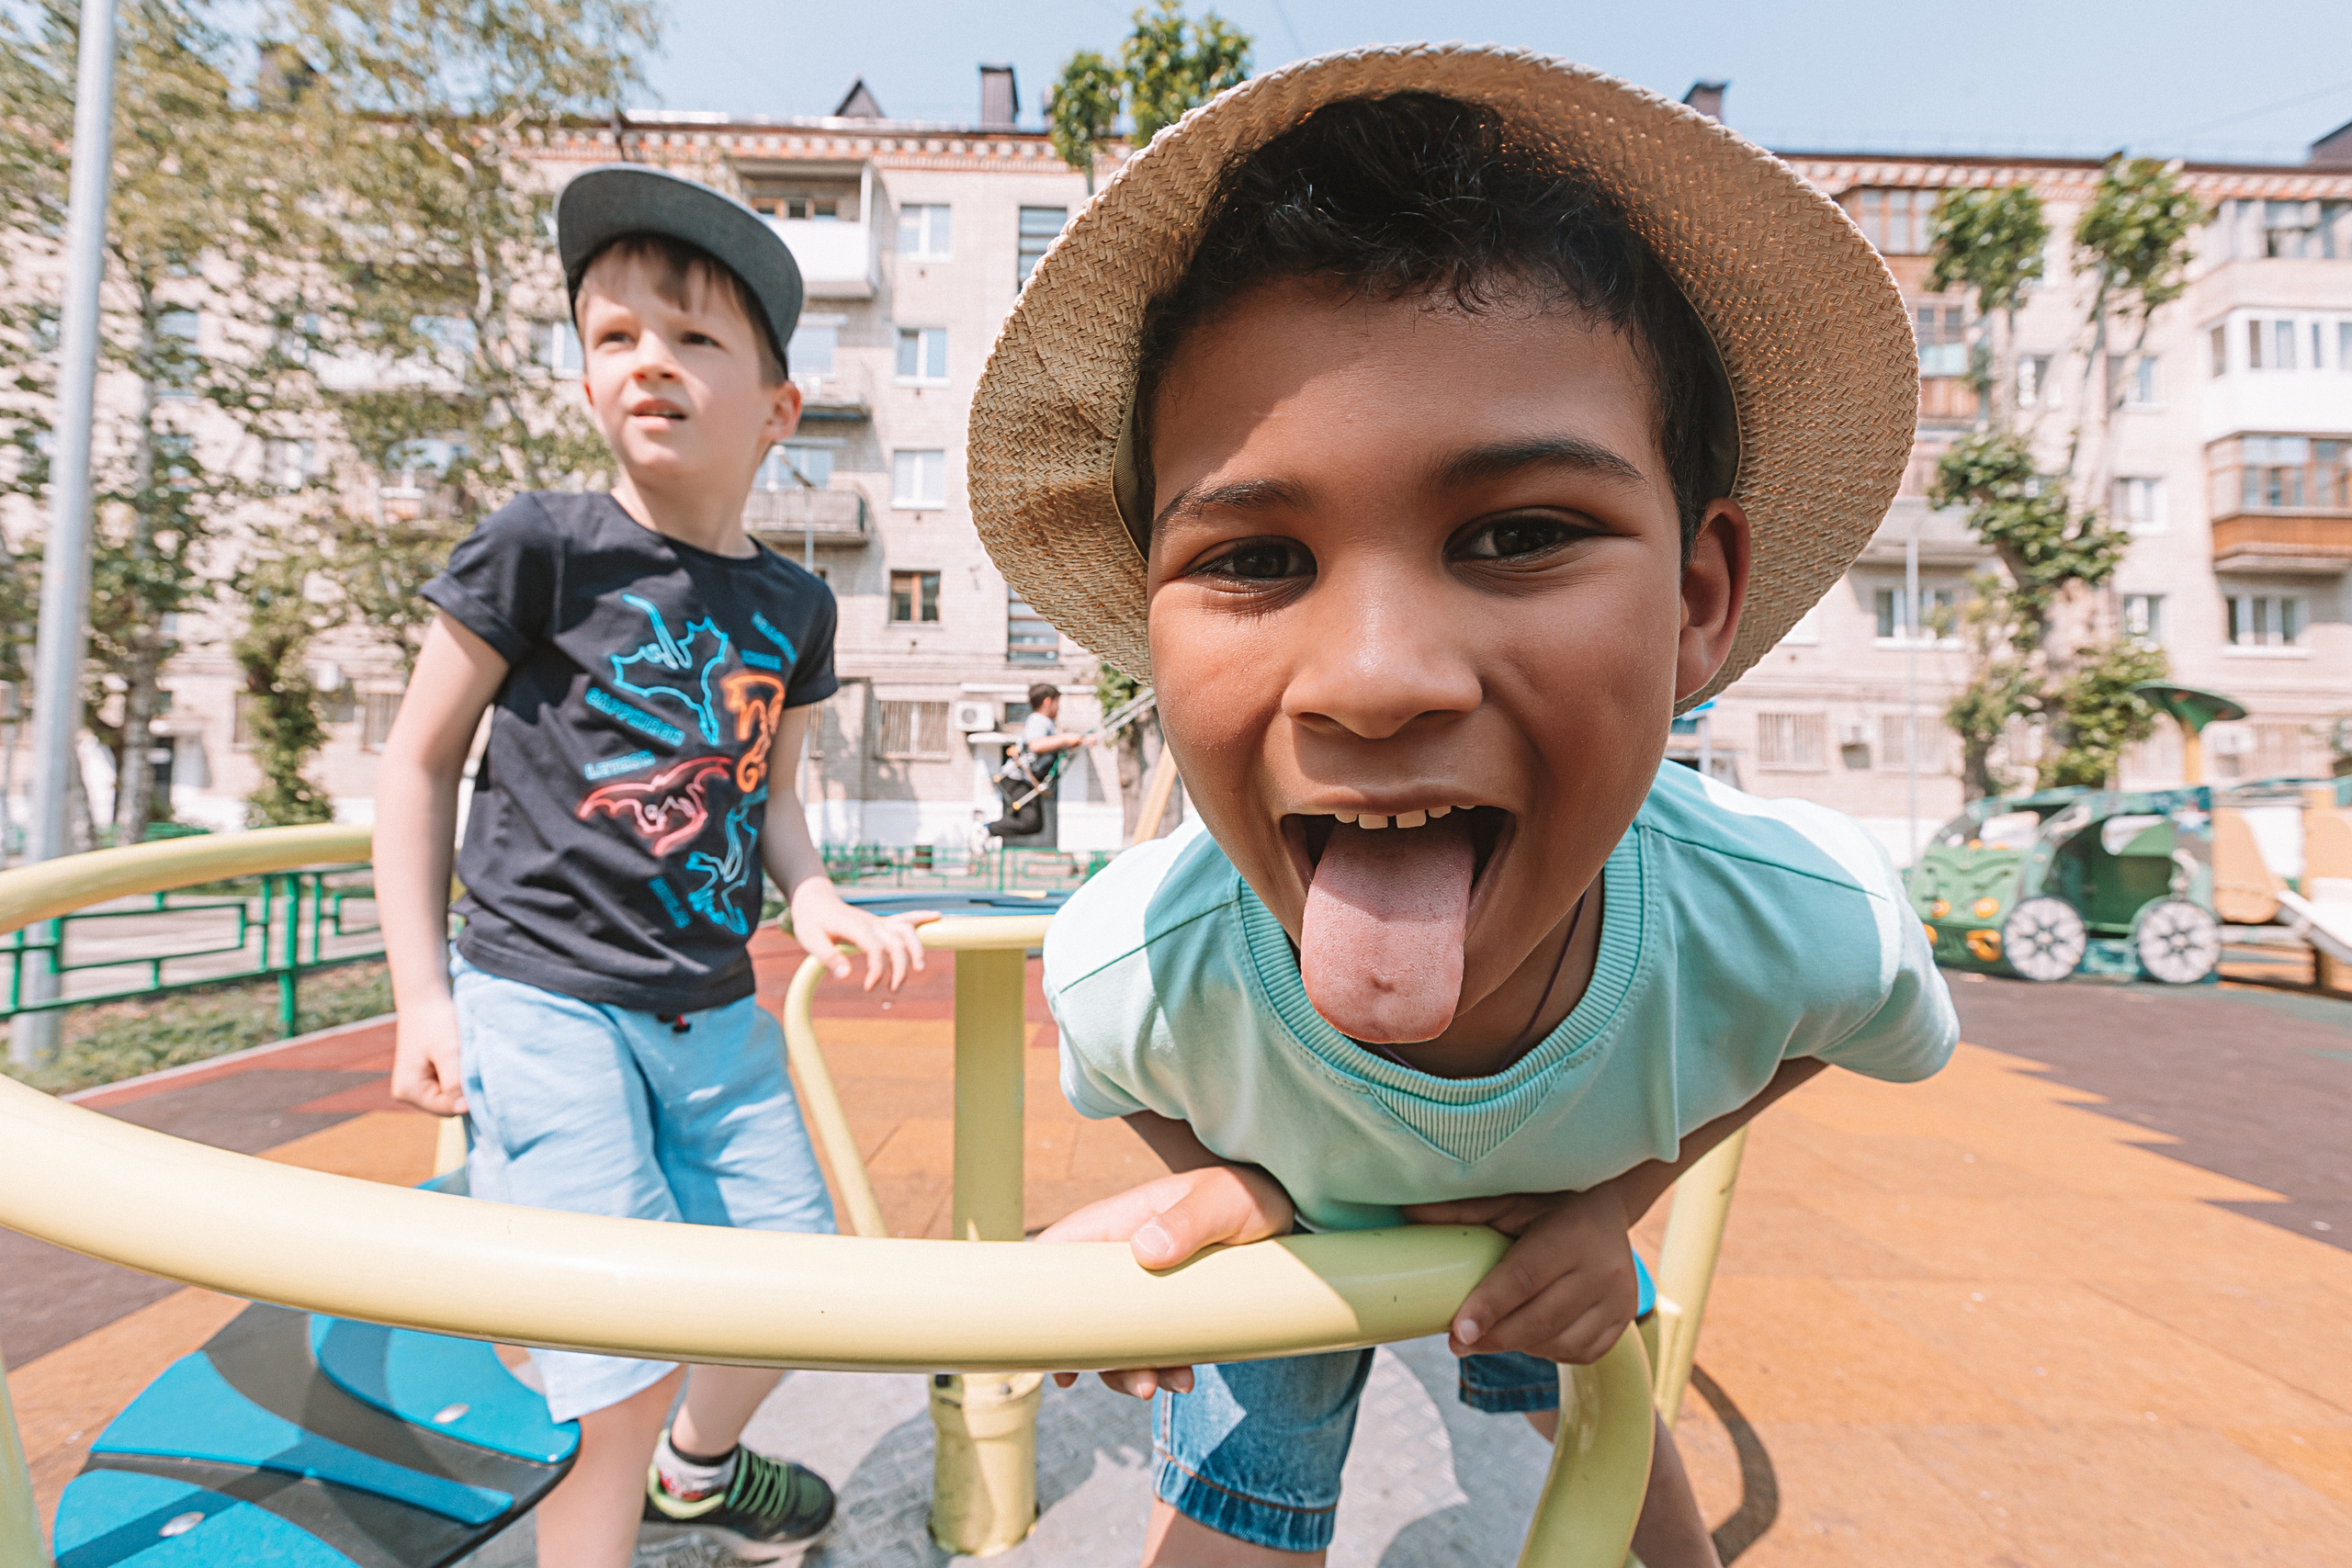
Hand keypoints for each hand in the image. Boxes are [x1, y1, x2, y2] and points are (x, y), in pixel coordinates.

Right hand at [391, 995, 467, 1115]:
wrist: (426, 999)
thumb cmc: (436, 1021)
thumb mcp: (449, 1051)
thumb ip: (455, 1082)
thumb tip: (464, 1110)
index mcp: (408, 1091)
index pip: (448, 1109)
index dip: (467, 1097)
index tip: (479, 1074)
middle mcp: (408, 1093)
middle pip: (449, 1105)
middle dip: (463, 1088)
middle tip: (470, 1061)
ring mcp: (417, 1086)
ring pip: (451, 1096)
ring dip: (462, 1080)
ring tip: (463, 1056)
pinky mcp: (426, 1078)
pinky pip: (449, 1086)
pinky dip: (459, 1074)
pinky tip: (460, 1058)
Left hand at [787, 880, 934, 990]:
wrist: (813, 899)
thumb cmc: (810, 921)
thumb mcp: (810, 939)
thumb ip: (828, 957)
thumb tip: (846, 976)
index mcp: (855, 927)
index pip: (876, 948)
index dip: (877, 969)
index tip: (868, 987)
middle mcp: (871, 923)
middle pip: (896, 942)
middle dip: (900, 967)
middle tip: (892, 989)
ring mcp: (878, 922)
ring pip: (906, 931)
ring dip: (916, 949)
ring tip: (918, 970)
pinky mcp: (880, 923)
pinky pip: (904, 918)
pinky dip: (921, 918)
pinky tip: (937, 917)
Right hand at [1036, 1164, 1294, 1397]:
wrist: (1283, 1209)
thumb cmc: (1245, 1193)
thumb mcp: (1221, 1203)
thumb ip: (1188, 1220)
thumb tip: (1145, 1249)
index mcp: (1119, 1223)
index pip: (1057, 1252)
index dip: (1039, 1297)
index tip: (1045, 1345)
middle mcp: (1122, 1258)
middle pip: (1083, 1313)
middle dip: (1098, 1356)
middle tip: (1135, 1382)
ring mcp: (1144, 1286)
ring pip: (1115, 1338)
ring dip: (1131, 1369)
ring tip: (1168, 1384)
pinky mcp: (1169, 1308)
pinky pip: (1150, 1344)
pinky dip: (1161, 1368)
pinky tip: (1184, 1377)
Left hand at [1402, 1185, 1638, 1364]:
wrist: (1608, 1207)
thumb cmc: (1549, 1202)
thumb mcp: (1511, 1201)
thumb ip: (1464, 1211)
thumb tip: (1406, 1210)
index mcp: (1573, 1233)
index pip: (1524, 1278)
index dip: (1489, 1307)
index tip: (1458, 1331)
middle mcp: (1604, 1269)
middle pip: (1540, 1319)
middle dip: (1494, 1337)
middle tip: (1457, 1343)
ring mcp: (1620, 1299)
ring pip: (1559, 1342)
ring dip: (1519, 1345)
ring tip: (1492, 1334)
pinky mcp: (1624, 1320)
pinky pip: (1579, 1353)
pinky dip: (1548, 1350)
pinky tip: (1529, 1335)